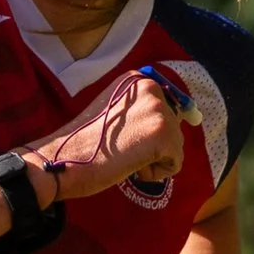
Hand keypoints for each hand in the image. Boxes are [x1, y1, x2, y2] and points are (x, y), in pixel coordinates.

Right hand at [25, 71, 191, 204]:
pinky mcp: (163, 135)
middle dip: (152, 146)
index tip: (121, 136)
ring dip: (152, 160)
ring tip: (123, 156)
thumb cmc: (84, 143)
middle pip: (173, 127)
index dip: (145, 132)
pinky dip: (155, 173)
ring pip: (176, 146)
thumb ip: (142, 109)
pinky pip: (176, 163)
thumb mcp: (114, 111)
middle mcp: (151, 88)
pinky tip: (131, 166)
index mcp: (137, 80)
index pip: (164, 109)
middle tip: (119, 148)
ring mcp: (159, 110)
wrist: (63, 160)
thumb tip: (189, 113)